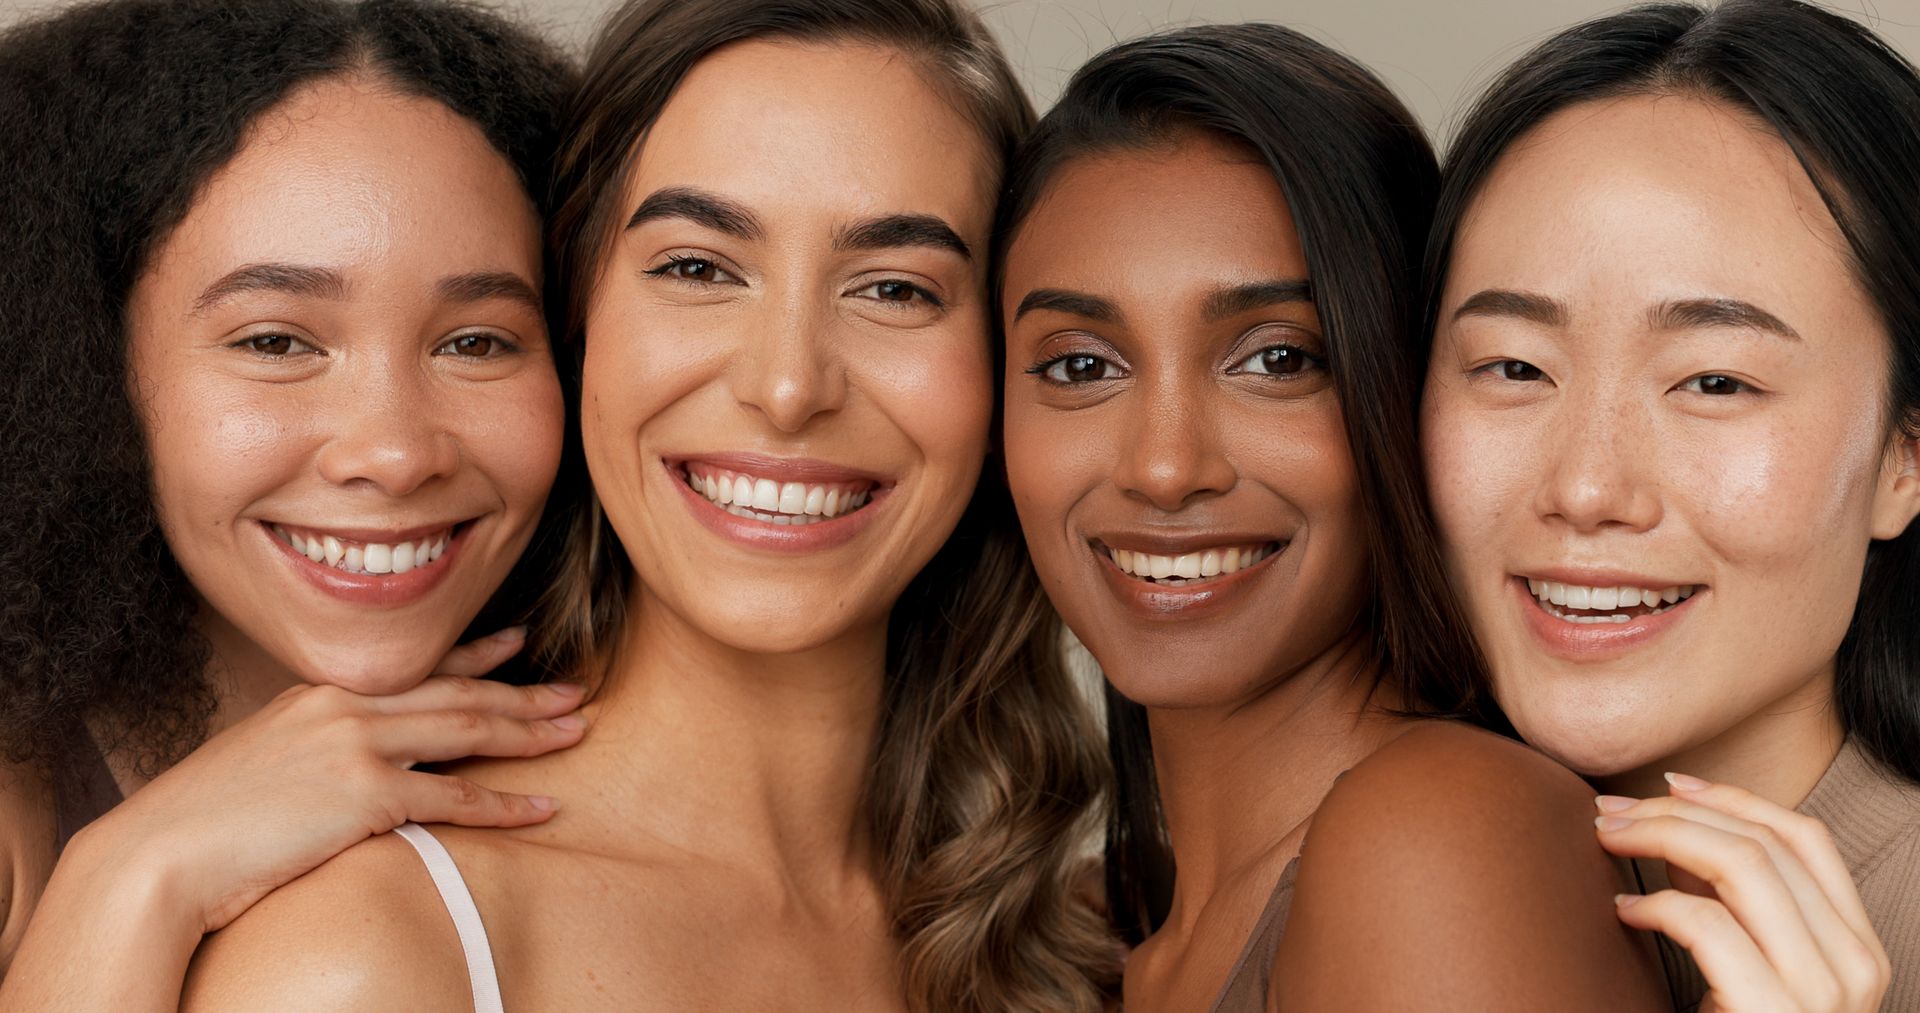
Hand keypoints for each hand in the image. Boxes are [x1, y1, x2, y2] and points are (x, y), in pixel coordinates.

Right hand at [70, 627, 585, 934]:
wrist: (159, 854)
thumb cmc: (204, 822)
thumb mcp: (265, 760)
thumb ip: (315, 747)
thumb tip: (351, 766)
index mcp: (321, 693)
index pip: (417, 667)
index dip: (476, 654)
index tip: (518, 643)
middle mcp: (346, 706)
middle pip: (457, 693)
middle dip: (524, 692)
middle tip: (574, 692)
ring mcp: (357, 746)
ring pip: (468, 730)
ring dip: (530, 732)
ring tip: (577, 731)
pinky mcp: (365, 794)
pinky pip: (455, 798)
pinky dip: (505, 804)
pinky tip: (541, 806)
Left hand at [1594, 775, 1888, 1011]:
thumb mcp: (1749, 967)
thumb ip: (1730, 904)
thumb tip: (1678, 836)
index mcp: (1856, 948)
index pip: (1806, 839)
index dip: (1734, 798)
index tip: (1668, 784)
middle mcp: (1857, 966)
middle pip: (1765, 845)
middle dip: (1678, 813)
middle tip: (1610, 811)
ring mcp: (1824, 994)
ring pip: (1742, 867)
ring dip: (1660, 837)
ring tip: (1607, 840)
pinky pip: (1708, 926)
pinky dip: (1655, 905)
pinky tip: (1622, 910)